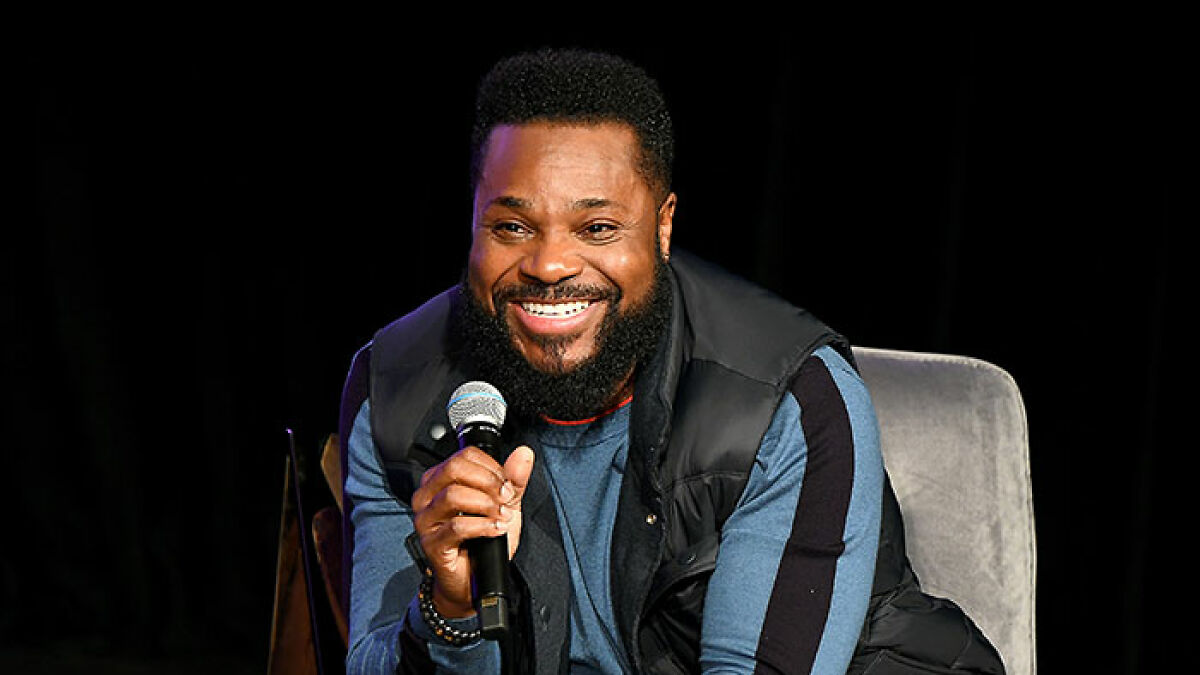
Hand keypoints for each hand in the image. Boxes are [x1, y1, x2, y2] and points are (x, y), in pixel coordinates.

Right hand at [410, 445, 534, 616]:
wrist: (474, 579)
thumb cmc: (483, 539)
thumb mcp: (505, 505)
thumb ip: (514, 479)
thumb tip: (523, 454)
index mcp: (441, 480)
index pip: (464, 456)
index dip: (492, 467)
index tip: (508, 483)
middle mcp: (428, 496)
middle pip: (454, 468)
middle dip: (488, 481)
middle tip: (505, 498)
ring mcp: (426, 519)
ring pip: (453, 495)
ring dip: (486, 504)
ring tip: (501, 516)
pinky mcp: (431, 542)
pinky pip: (456, 526)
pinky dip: (482, 526)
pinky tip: (494, 530)